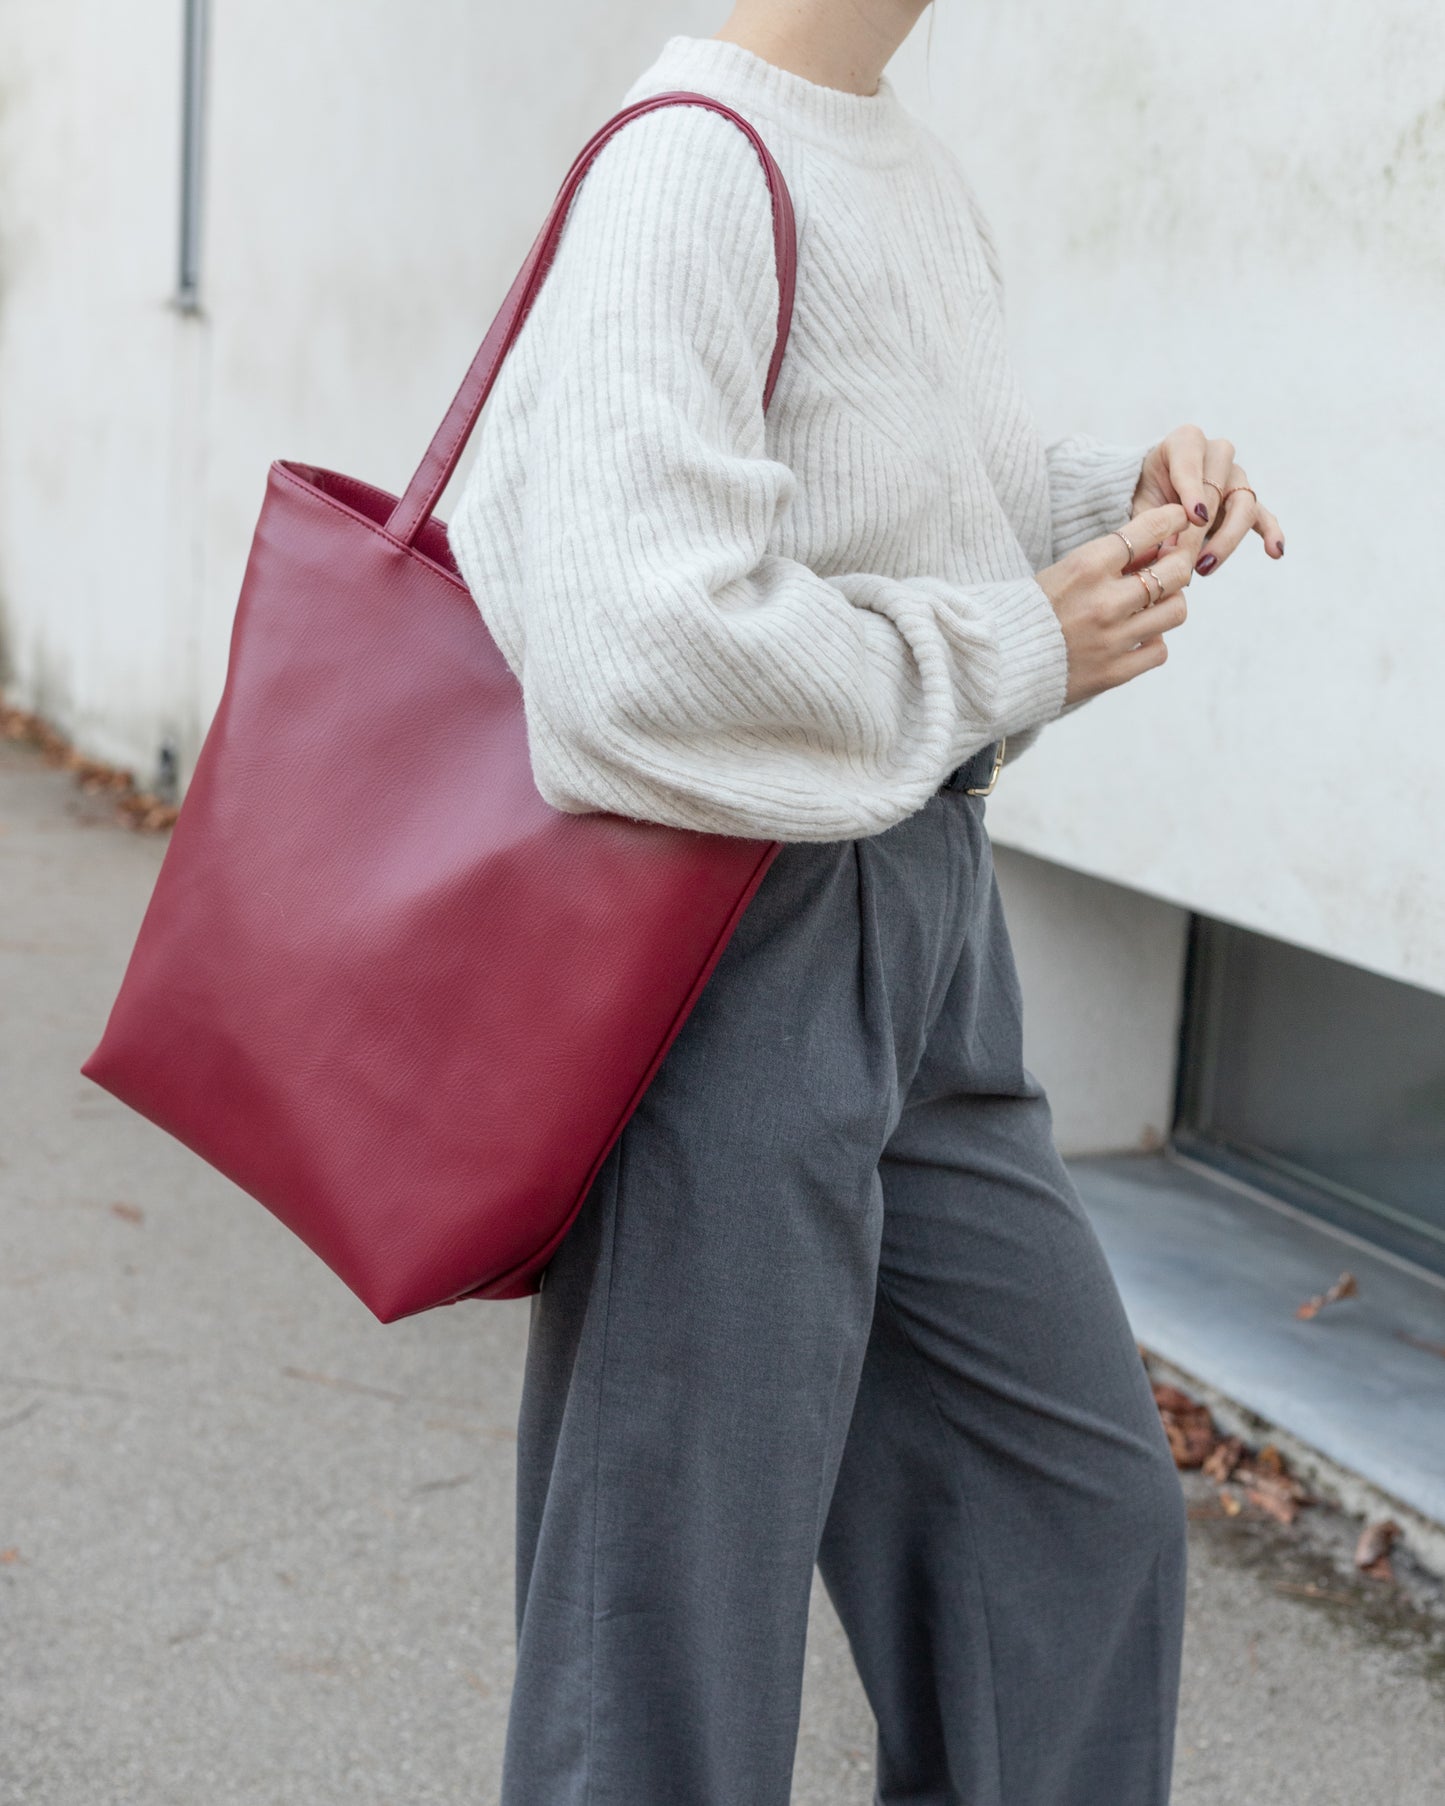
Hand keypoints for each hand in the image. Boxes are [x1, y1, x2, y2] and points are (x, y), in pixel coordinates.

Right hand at [1036, 503, 1194, 706]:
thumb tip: (1158, 546)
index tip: (1179, 520)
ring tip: (1154, 604)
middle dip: (1179, 562)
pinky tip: (1137, 637)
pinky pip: (1160, 650)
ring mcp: (1112, 639)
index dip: (1172, 520)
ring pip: (1176, 611)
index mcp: (1086, 567)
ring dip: (1170, 603)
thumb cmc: (1032, 610)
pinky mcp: (1114, 672)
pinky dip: (1153, 641)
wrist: (998, 662)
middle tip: (1171, 565)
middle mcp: (1104, 601)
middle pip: (1175, 571)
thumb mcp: (1065, 571)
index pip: (1148, 530)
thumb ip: (1111, 560)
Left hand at [1132, 423, 1284, 576]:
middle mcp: (1216, 454)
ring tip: (1204, 567)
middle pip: (1218, 490)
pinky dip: (1270, 532)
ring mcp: (1235, 476)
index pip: (1192, 464)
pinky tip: (1275, 552)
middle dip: (1201, 529)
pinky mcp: (1245, 500)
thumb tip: (1164, 557)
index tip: (1195, 518)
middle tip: (1184, 559)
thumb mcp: (1140, 502)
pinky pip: (1262, 514)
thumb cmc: (1144, 492)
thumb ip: (1151, 523)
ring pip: (1243, 505)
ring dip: (1226, 540)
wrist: (1152, 491)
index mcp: (1186, 442)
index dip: (1193, 492)